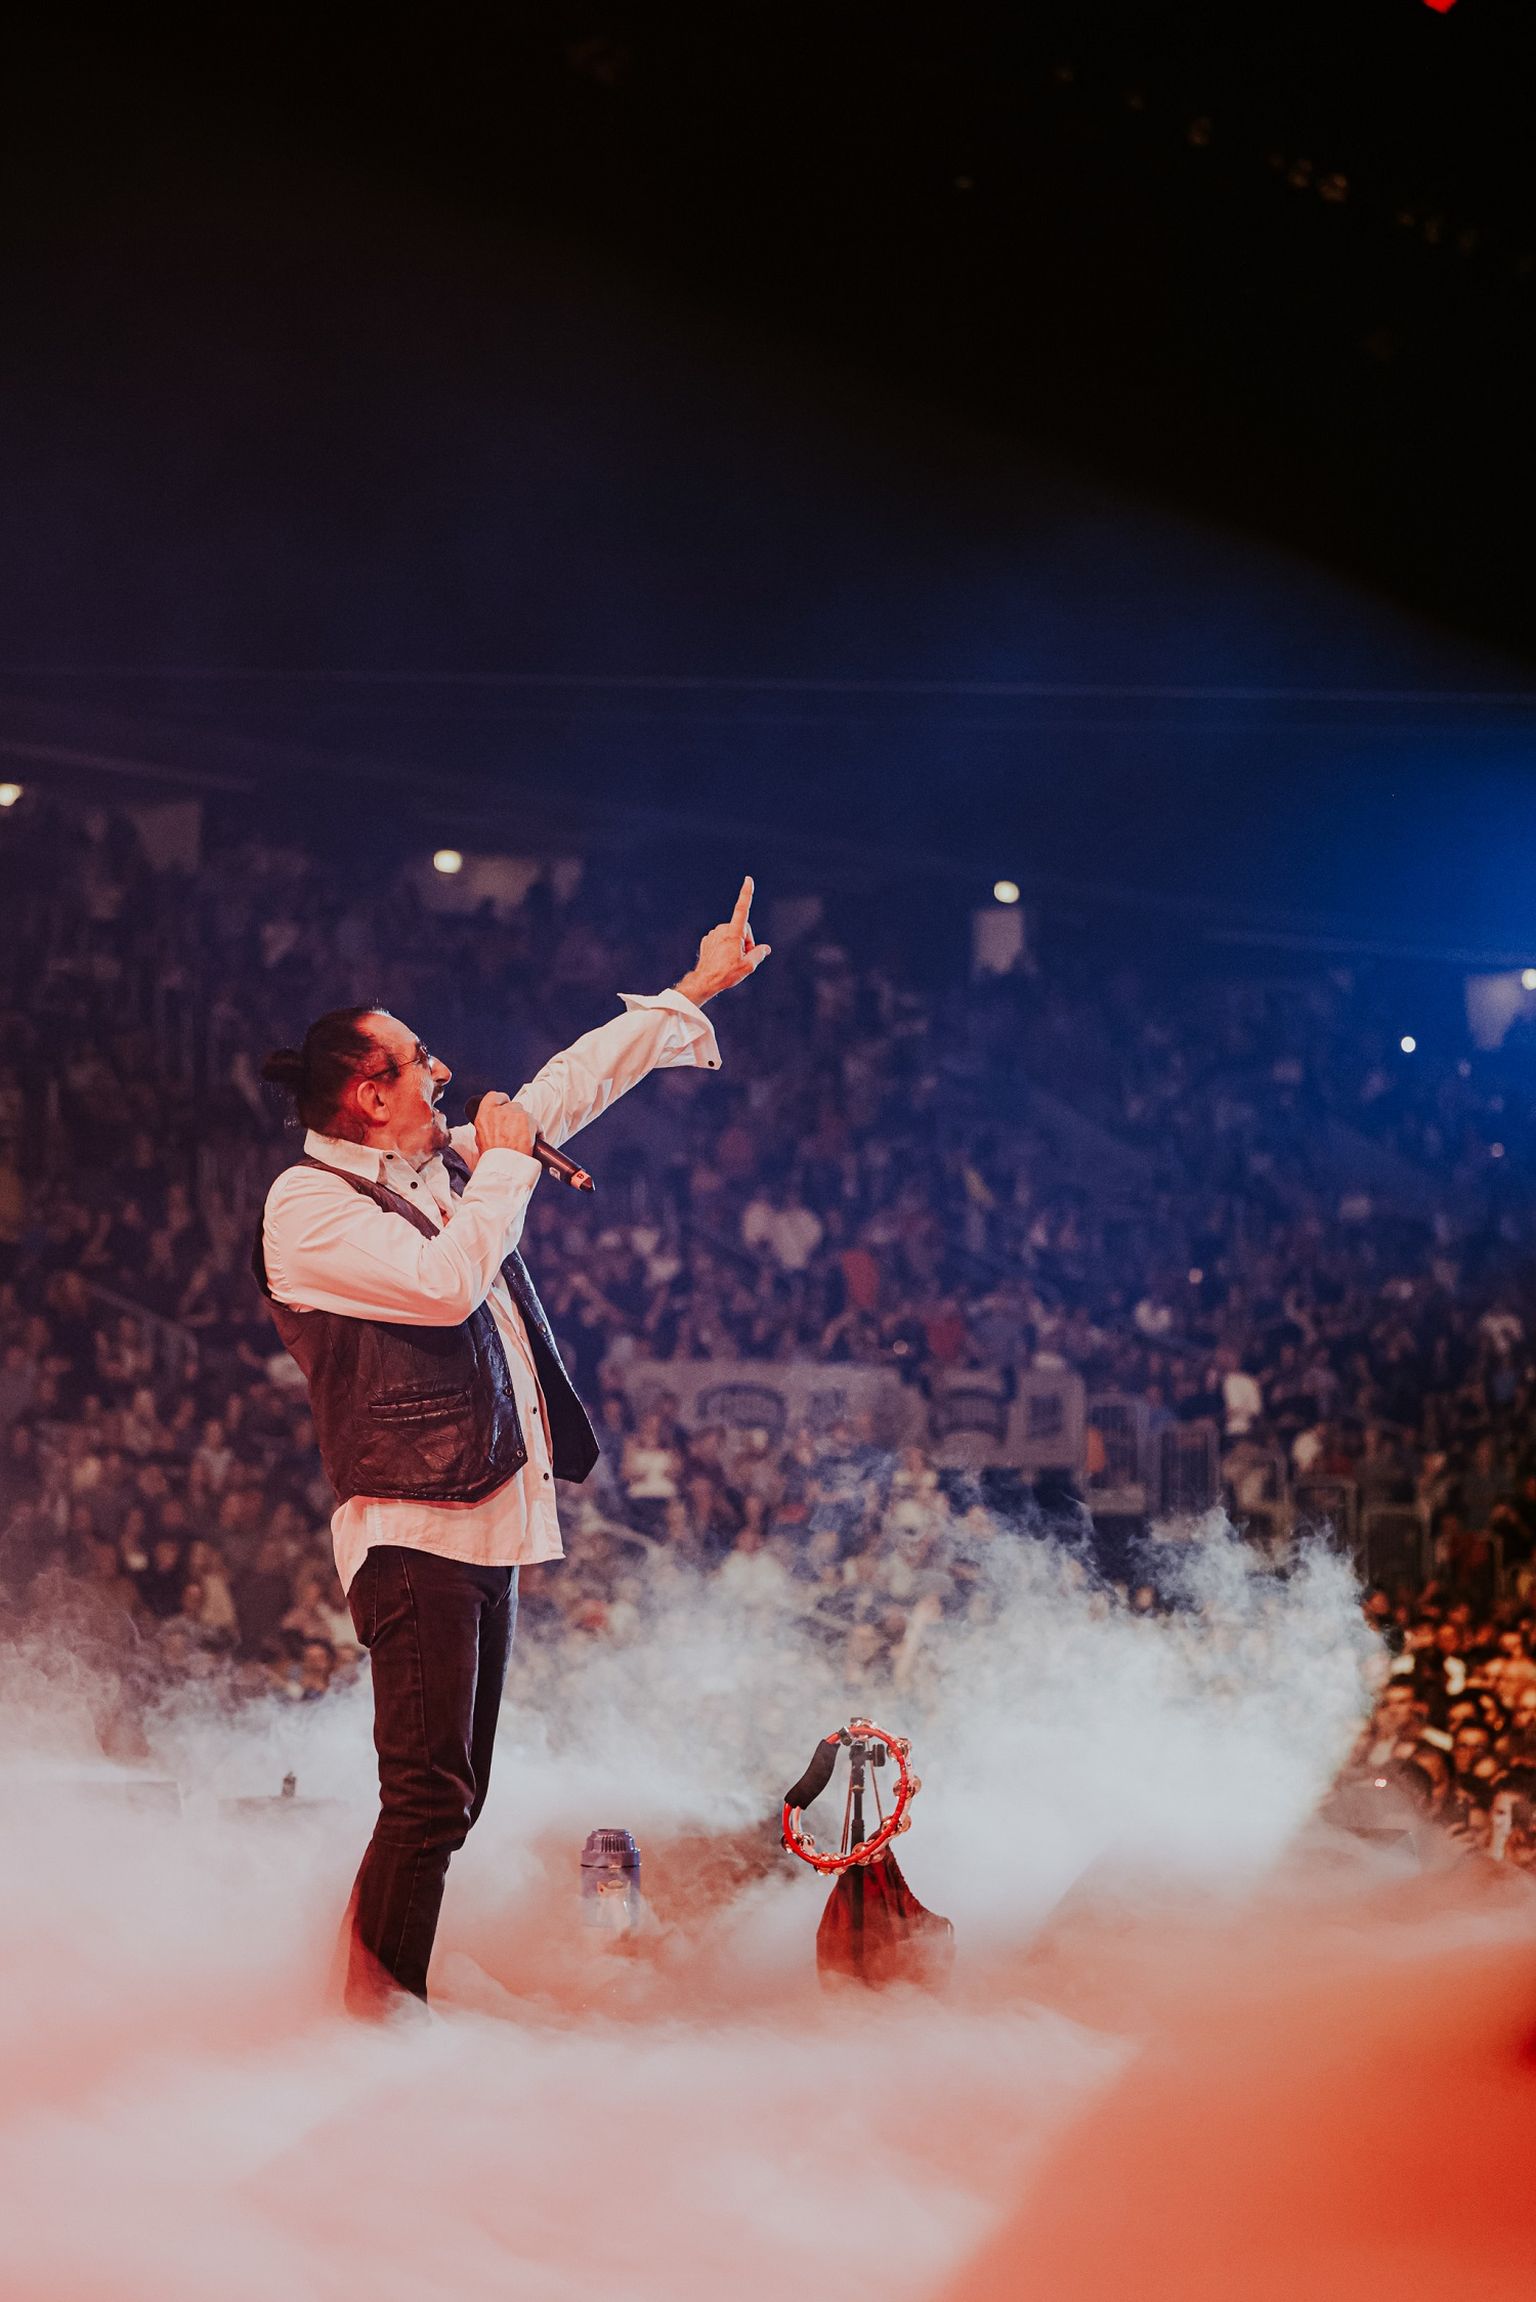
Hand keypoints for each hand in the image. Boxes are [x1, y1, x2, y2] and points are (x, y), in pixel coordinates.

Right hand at [473, 1092, 534, 1157]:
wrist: (503, 1167)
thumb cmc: (492, 1159)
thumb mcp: (481, 1140)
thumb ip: (488, 1128)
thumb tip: (496, 1128)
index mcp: (484, 1116)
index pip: (493, 1097)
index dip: (502, 1100)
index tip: (506, 1106)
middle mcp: (498, 1112)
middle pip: (514, 1106)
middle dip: (517, 1118)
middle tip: (517, 1132)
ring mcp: (513, 1114)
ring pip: (526, 1114)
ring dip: (528, 1125)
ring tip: (526, 1140)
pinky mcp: (527, 1120)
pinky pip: (536, 1123)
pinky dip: (537, 1132)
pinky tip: (533, 1143)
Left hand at [675, 875, 770, 1005]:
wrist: (705, 981)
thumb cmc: (726, 974)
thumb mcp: (748, 966)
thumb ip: (759, 954)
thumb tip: (765, 948)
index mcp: (733, 933)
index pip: (742, 909)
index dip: (746, 894)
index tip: (748, 880)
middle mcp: (722, 929)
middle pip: (743, 929)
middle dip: (747, 941)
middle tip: (744, 957)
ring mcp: (713, 934)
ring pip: (732, 935)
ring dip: (736, 945)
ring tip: (732, 960)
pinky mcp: (708, 940)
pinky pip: (722, 940)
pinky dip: (726, 947)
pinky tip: (723, 959)